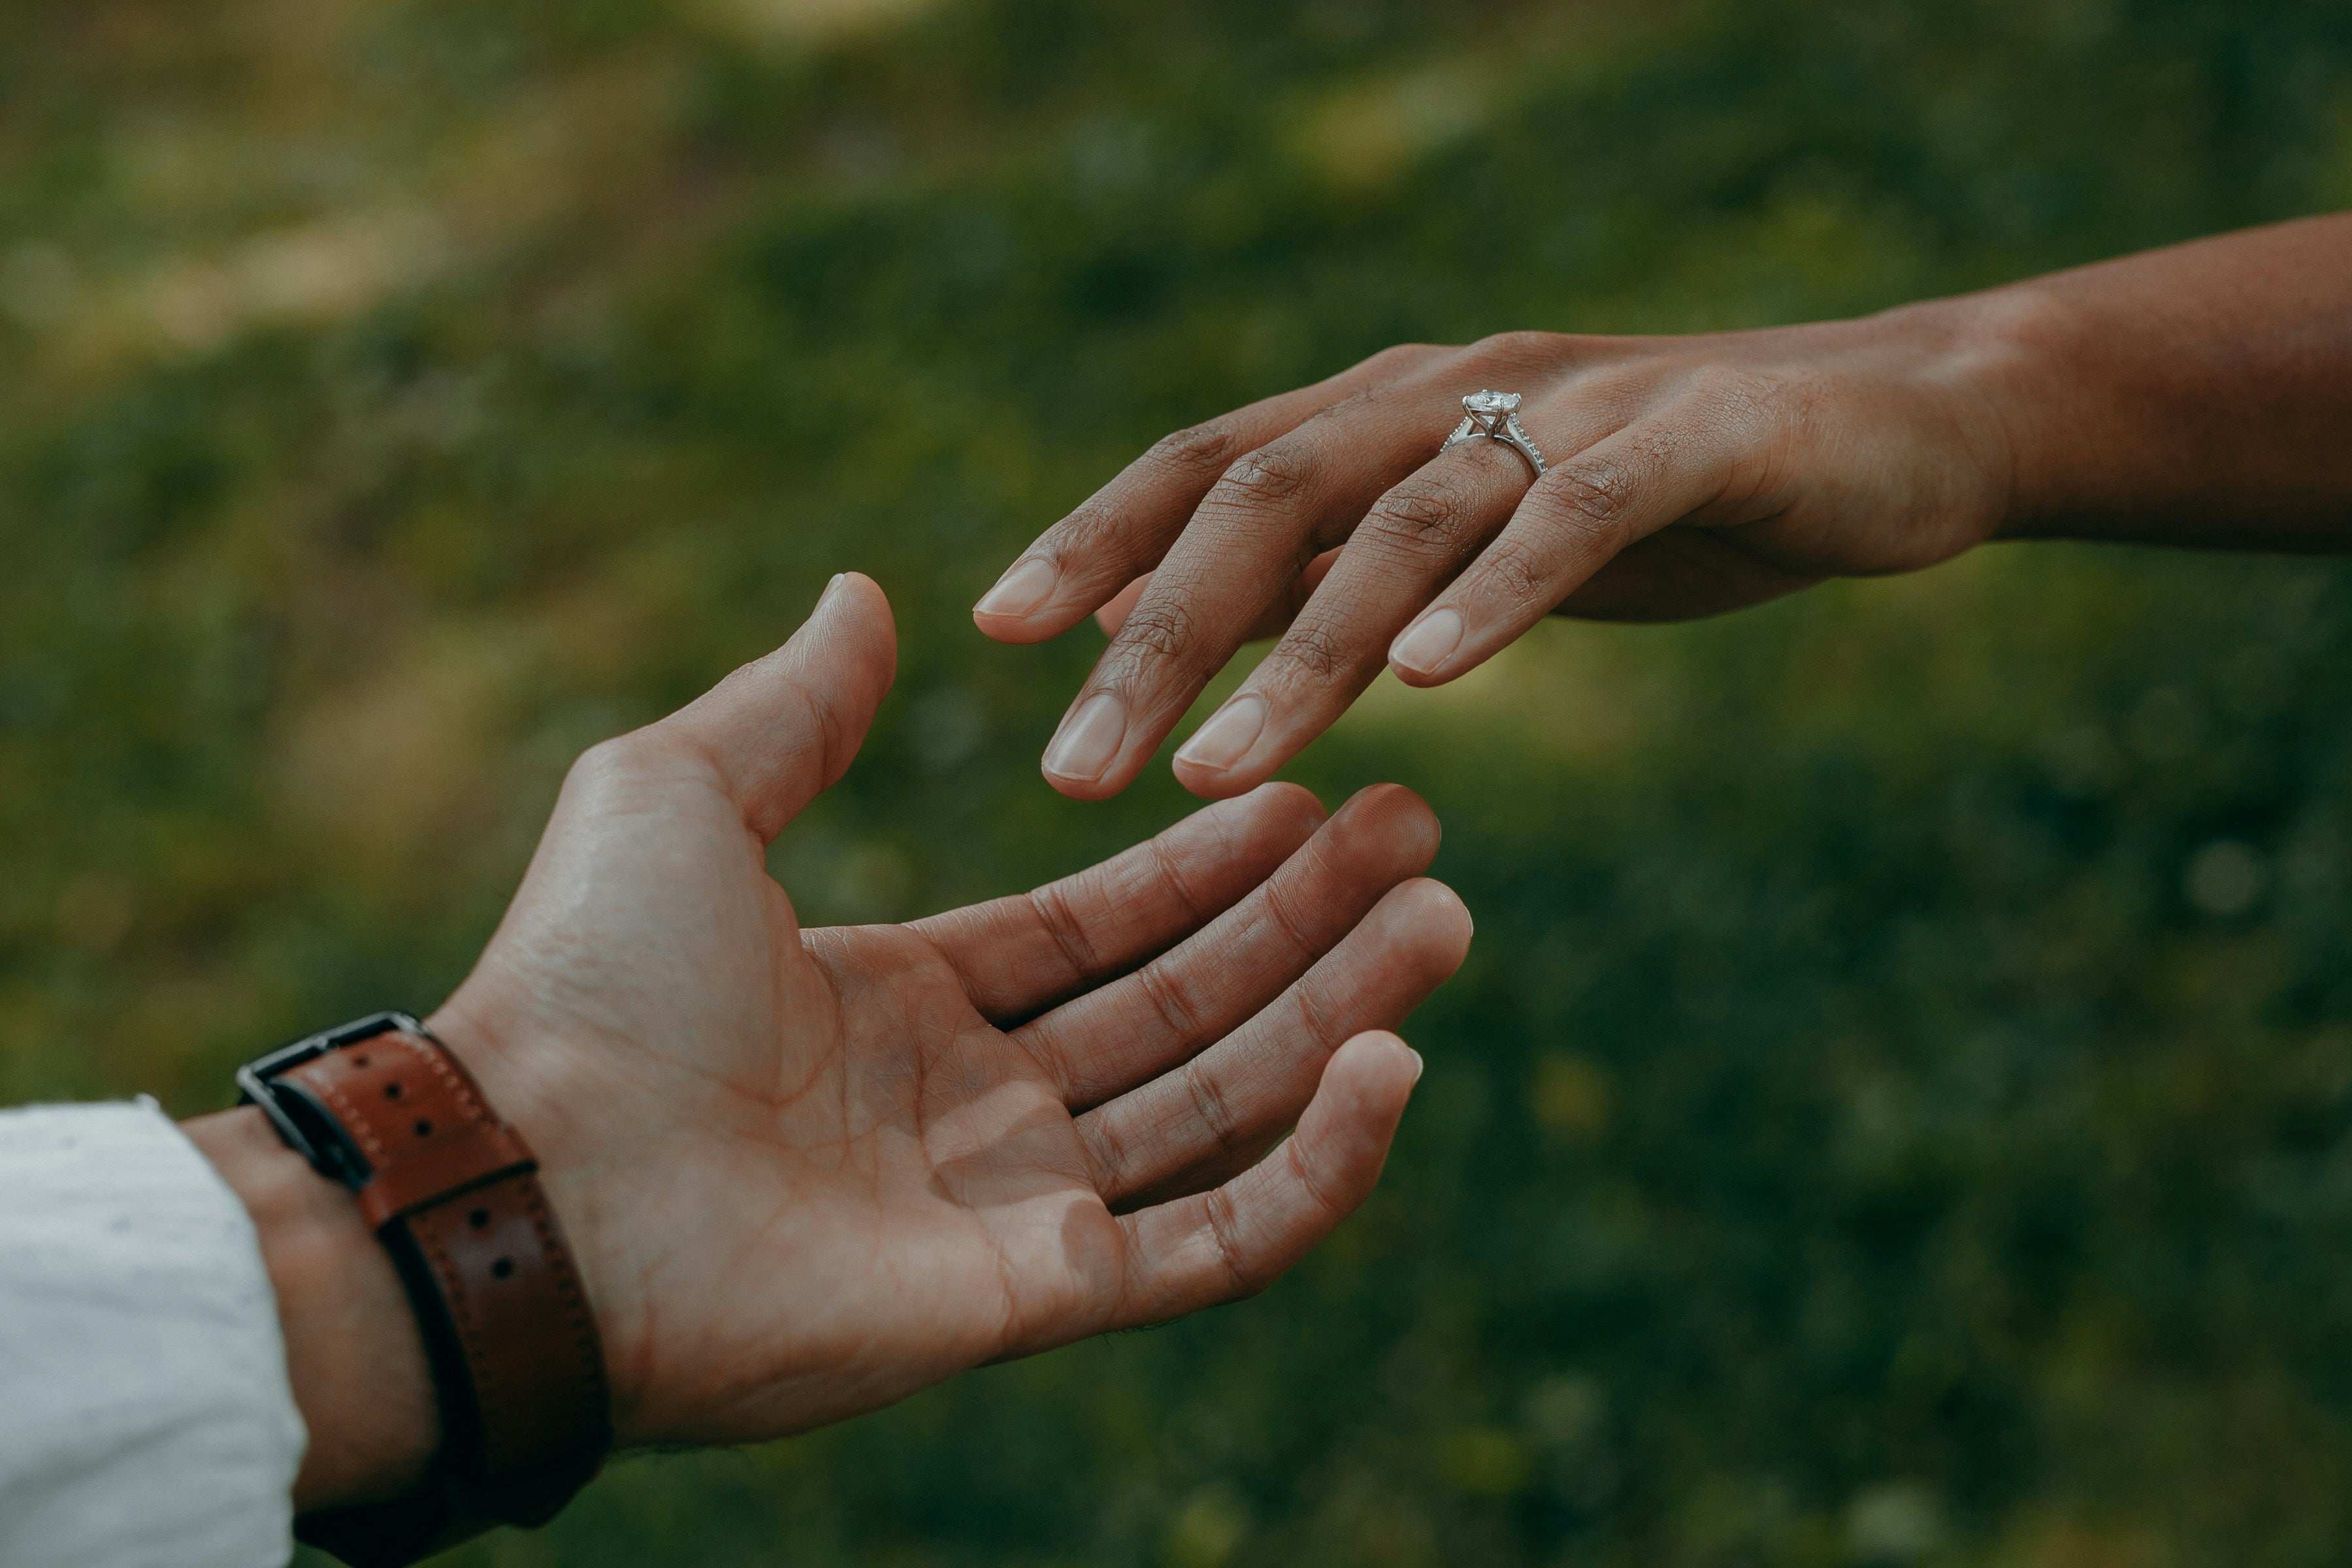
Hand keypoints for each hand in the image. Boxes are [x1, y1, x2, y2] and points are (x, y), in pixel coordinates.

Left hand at [419, 573, 1470, 1450]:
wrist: (525, 1178)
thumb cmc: (579, 986)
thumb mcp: (677, 793)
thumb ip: (793, 705)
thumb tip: (866, 594)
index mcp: (899, 996)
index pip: (1096, 926)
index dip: (1205, 862)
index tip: (1310, 790)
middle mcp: (969, 1103)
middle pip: (1182, 1004)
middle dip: (1305, 919)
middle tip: (1423, 834)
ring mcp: (1009, 1207)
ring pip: (1220, 1105)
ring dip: (1338, 1011)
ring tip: (1445, 917)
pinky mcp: (1036, 1296)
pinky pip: (1214, 1241)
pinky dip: (1315, 1165)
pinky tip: (1393, 1062)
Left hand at [975, 302, 2020, 799]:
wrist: (1898, 422)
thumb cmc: (1660, 497)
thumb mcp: (1472, 530)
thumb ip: (1339, 564)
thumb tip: (1181, 626)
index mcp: (1390, 411)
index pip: (1209, 462)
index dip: (1098, 535)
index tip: (998, 630)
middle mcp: (1453, 392)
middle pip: (1265, 494)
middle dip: (1153, 634)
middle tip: (1070, 767)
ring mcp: (1572, 406)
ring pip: (1400, 520)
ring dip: (1296, 653)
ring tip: (1213, 774)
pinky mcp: (1699, 440)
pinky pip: (1575, 516)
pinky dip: (1497, 594)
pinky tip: (1434, 685)